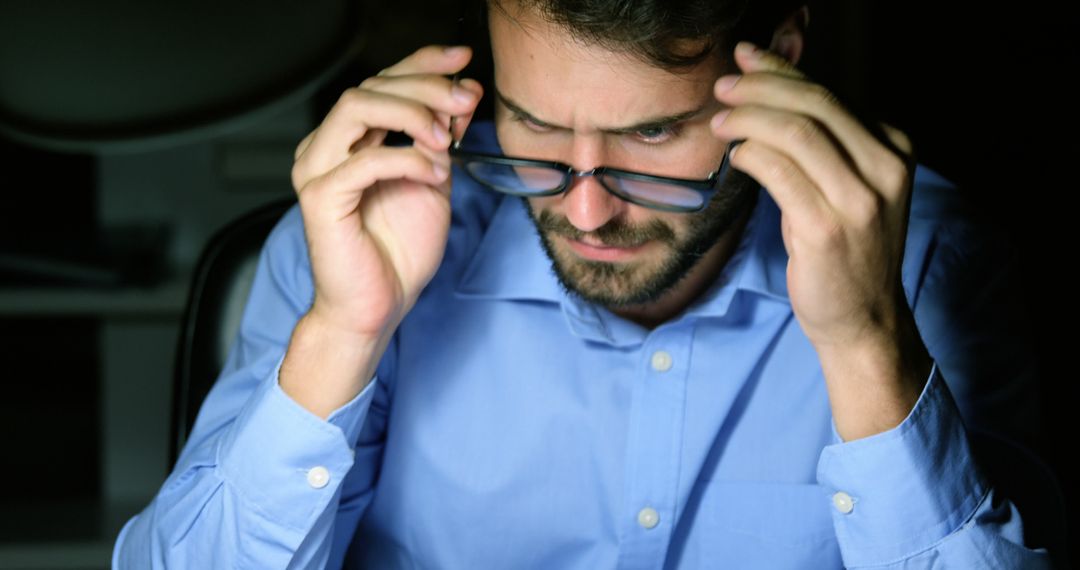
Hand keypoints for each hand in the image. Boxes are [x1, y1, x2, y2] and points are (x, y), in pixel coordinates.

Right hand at [290, 45, 483, 338]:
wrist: (377, 308)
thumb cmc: (397, 253)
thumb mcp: (432, 183)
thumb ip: (440, 140)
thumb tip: (462, 95)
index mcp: (348, 141)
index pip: (381, 83)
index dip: (422, 63)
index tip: (463, 60)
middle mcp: (325, 147)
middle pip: (370, 86)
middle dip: (424, 85)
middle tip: (463, 100)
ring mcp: (316, 170)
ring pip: (356, 107)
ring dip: (410, 113)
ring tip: (444, 138)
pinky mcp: (320, 198)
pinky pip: (363, 161)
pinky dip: (407, 160)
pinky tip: (434, 174)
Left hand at [710, 41, 930, 439]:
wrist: (862, 320)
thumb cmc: (844, 251)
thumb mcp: (844, 188)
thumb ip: (819, 143)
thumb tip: (768, 88)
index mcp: (894, 149)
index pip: (831, 95)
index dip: (783, 71)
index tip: (747, 58)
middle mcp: (885, 169)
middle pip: (814, 105)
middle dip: (761, 87)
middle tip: (724, 86)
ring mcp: (860, 200)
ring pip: (795, 132)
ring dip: (748, 118)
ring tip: (720, 120)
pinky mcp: (827, 229)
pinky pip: (779, 173)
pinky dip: (751, 155)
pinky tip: (735, 156)